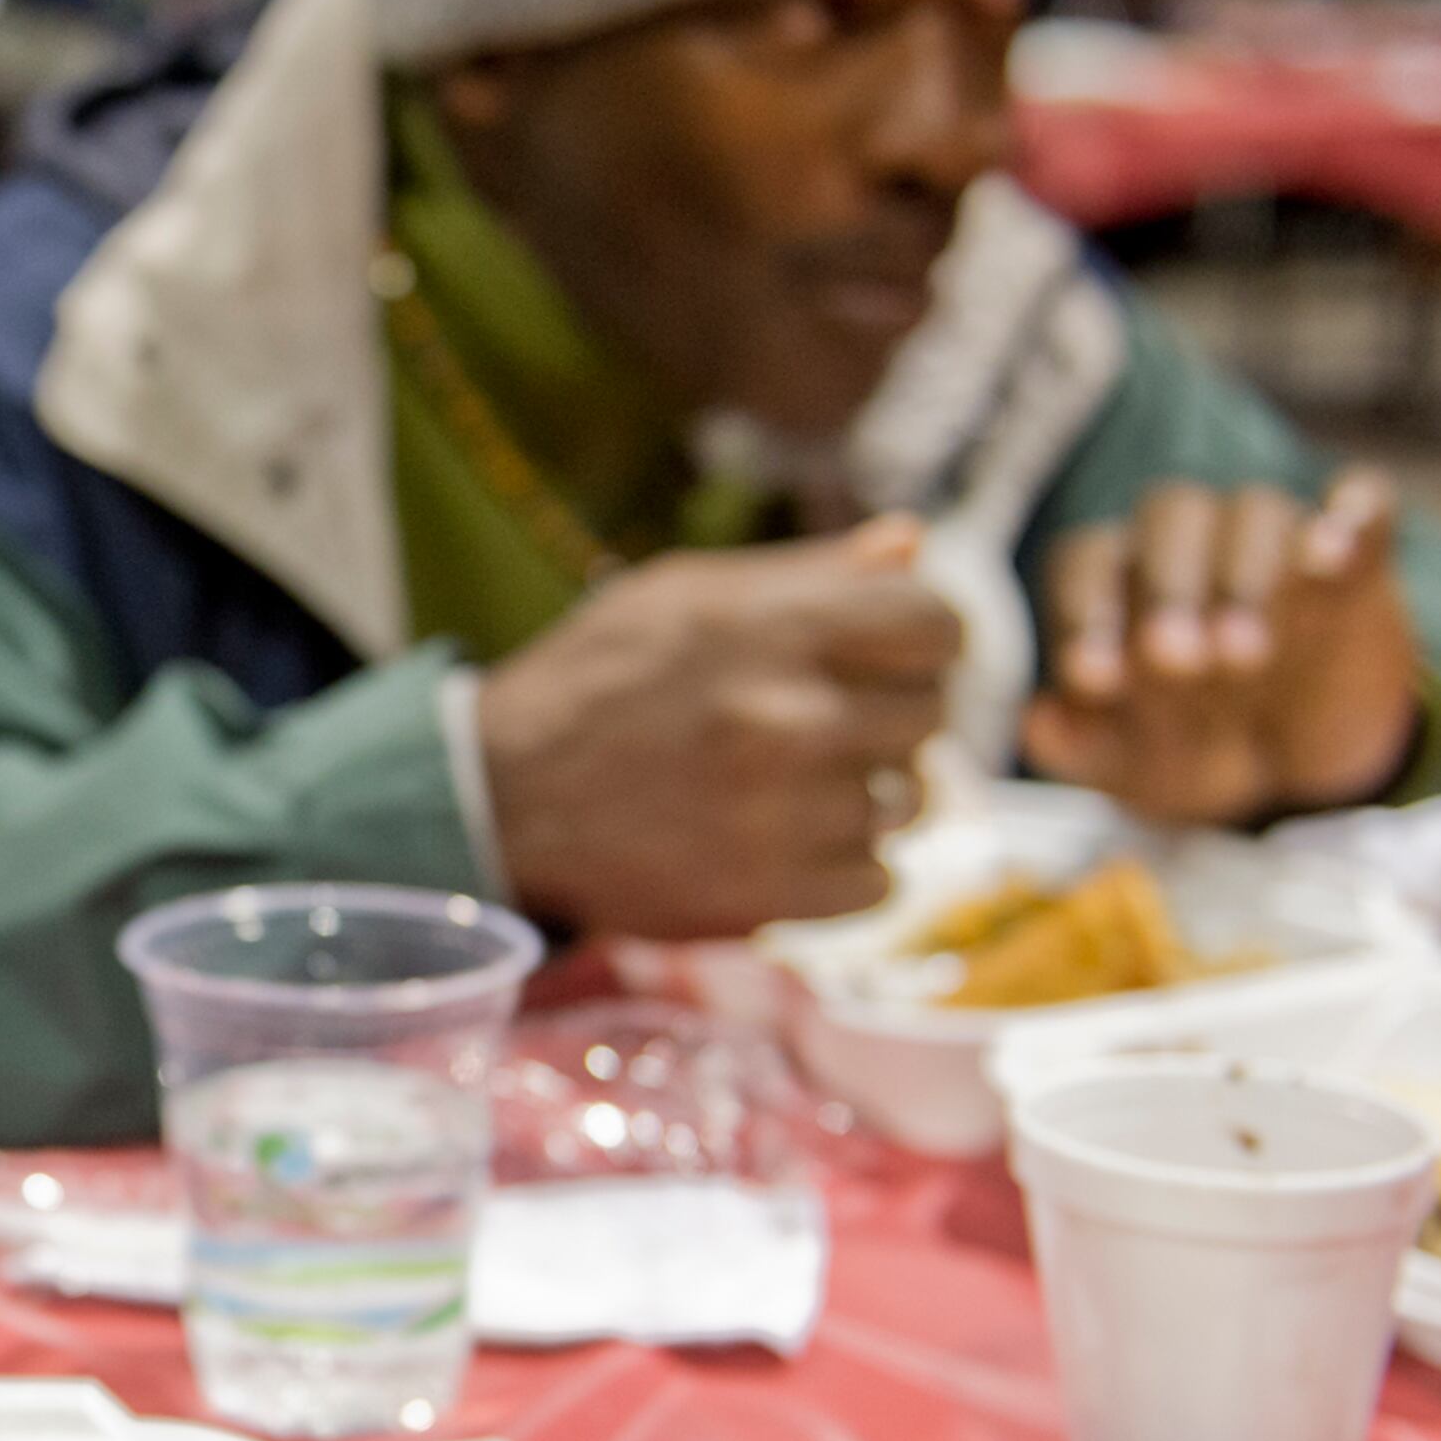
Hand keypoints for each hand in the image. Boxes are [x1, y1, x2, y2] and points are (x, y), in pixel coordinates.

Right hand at [476, 515, 960, 939]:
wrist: (501, 797)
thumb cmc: (595, 680)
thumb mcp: (684, 593)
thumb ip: (807, 573)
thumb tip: (913, 544)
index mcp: (775, 627)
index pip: (938, 625)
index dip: (924, 639)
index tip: (890, 656)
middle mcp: (793, 717)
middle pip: (931, 714)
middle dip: (887, 714)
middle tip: (820, 722)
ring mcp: (788, 814)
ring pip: (910, 801)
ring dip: (864, 794)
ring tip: (788, 785)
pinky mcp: (774, 896)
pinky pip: (880, 881)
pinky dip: (843, 866)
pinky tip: (781, 841)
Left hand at [1020, 471, 1418, 826]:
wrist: (1300, 770)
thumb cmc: (1191, 751)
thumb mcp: (1133, 767)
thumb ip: (1081, 747)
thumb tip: (1038, 724)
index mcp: (1115, 579)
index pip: (1087, 564)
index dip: (1084, 614)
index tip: (1096, 679)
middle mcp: (1188, 541)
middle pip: (1169, 519)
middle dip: (1170, 588)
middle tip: (1179, 663)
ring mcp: (1273, 540)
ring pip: (1256, 512)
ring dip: (1248, 573)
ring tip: (1246, 653)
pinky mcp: (1355, 555)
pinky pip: (1363, 510)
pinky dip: (1356, 520)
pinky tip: (1338, 551)